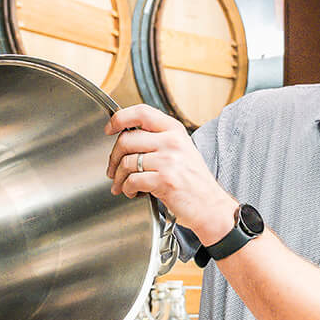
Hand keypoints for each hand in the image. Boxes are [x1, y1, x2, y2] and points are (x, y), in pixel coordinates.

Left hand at [105, 105, 236, 243]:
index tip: (109, 128)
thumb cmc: (194, 181)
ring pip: (127, 162)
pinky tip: (132, 192)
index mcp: (174, 130)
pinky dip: (127, 188)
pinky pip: (132, 180)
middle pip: (127, 139)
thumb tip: (125, 136)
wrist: (210, 206)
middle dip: (114, 157)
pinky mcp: (164, 180)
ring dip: (118, 177)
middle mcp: (172, 142)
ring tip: (122, 185)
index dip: (119, 118)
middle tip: (112, 168)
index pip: (141, 113)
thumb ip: (158, 139)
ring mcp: (169, 161)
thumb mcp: (181, 150)